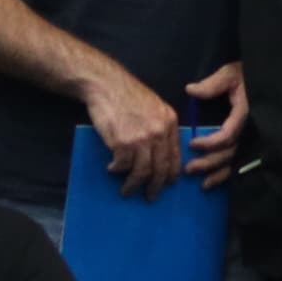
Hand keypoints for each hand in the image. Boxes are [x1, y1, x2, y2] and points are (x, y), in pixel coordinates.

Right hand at [83, 63, 184, 195]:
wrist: (106, 85)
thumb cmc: (127, 94)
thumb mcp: (154, 106)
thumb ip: (160, 127)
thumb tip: (160, 151)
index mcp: (169, 122)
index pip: (175, 155)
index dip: (172, 173)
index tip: (168, 183)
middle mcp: (159, 132)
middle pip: (161, 167)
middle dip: (156, 185)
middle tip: (151, 196)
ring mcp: (141, 138)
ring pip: (142, 171)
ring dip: (134, 184)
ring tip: (128, 190)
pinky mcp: (122, 143)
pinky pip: (122, 165)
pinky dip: (117, 171)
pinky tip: (112, 169)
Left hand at [185, 62, 248, 185]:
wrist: (270, 78)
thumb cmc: (248, 74)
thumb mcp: (230, 74)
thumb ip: (212, 84)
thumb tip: (191, 90)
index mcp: (245, 114)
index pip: (228, 134)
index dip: (210, 142)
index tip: (192, 144)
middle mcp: (251, 130)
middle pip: (231, 152)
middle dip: (210, 162)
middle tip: (189, 169)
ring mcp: (254, 138)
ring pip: (237, 161)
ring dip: (219, 173)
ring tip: (202, 184)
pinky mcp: (253, 142)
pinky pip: (241, 162)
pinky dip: (229, 174)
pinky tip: (216, 183)